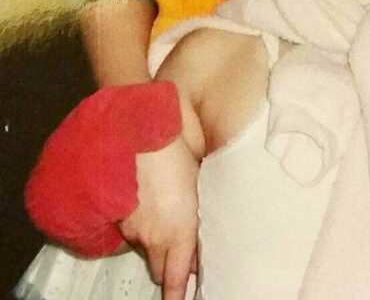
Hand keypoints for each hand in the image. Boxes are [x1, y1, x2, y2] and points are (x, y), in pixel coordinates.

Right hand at [119, 137, 198, 299]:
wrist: (143, 138)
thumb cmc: (179, 158)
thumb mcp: (198, 190)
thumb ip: (195, 222)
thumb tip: (195, 242)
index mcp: (180, 232)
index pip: (176, 278)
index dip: (177, 295)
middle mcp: (155, 238)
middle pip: (158, 270)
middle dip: (166, 266)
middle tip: (177, 252)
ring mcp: (133, 230)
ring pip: (144, 248)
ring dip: (153, 240)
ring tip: (163, 212)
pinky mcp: (118, 218)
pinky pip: (130, 232)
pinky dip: (138, 225)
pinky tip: (146, 203)